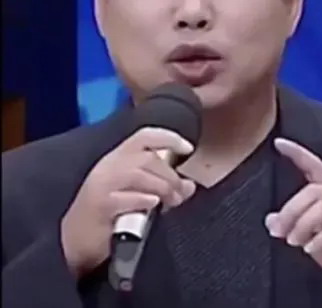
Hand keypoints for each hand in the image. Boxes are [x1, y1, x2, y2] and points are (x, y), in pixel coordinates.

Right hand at [60, 127, 196, 277]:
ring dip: (162, 188)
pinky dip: (144, 200)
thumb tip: (188, 186)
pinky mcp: (98, 205)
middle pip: (147, 159)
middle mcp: (107, 167)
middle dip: (170, 176)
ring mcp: (100, 185)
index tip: (188, 149)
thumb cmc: (109, 216)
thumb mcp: (137, 196)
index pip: (144, 136)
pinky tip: (152, 206)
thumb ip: (162, 187)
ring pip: (138, 174)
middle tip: (179, 195)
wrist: (75, 243)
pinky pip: (125, 197)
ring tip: (170, 202)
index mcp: (117, 159)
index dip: (169, 138)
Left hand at [266, 138, 321, 307]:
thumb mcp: (315, 239)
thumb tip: (270, 220)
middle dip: (292, 209)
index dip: (297, 154)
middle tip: (278, 232)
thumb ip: (296, 226)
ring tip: (293, 241)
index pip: (315, 168)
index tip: (278, 143)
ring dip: (305, 221)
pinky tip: (310, 248)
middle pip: (316, 189)